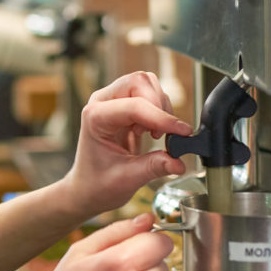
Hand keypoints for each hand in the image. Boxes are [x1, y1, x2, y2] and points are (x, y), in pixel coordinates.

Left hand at [66, 71, 191, 215]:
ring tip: (153, 134)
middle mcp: (102, 102)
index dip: (161, 117)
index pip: (133, 106)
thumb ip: (154, 167)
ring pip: (147, 84)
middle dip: (158, 105)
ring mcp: (112, 101)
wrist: (88, 188)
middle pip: (139, 82)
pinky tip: (152, 131)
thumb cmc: (97, 183)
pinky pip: (150, 94)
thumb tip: (179, 162)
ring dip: (160, 107)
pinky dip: (159, 110)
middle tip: (159, 134)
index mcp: (95, 117)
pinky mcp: (124, 105)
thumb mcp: (127, 179)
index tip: (182, 132)